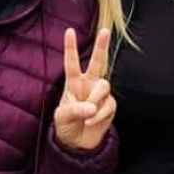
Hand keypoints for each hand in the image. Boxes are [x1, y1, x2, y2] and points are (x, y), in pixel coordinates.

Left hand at [54, 27, 115, 151]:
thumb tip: (92, 107)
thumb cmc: (66, 125)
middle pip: (97, 62)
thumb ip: (76, 109)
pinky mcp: (110, 105)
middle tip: (105, 30)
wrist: (78, 143)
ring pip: (104, 85)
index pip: (71, 62)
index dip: (71, 47)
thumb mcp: (63, 117)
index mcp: (73, 83)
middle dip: (101, 46)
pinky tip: (92, 121)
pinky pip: (109, 104)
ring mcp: (100, 94)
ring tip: (88, 114)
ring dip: (95, 100)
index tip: (70, 31)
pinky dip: (100, 115)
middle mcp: (88, 84)